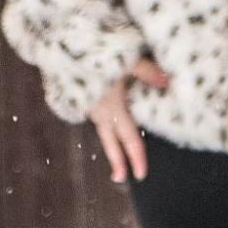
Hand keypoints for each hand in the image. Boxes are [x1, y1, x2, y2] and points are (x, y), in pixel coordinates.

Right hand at [89, 57, 167, 183]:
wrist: (59, 49)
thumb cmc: (94, 53)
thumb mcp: (126, 60)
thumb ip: (148, 72)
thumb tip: (169, 83)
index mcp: (113, 108)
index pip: (129, 139)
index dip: (136, 158)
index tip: (141, 175)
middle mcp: (100, 112)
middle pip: (111, 142)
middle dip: (117, 161)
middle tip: (119, 178)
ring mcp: (88, 106)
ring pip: (102, 130)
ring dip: (110, 143)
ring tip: (115, 151)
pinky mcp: (80, 98)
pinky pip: (95, 116)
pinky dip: (103, 125)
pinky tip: (105, 119)